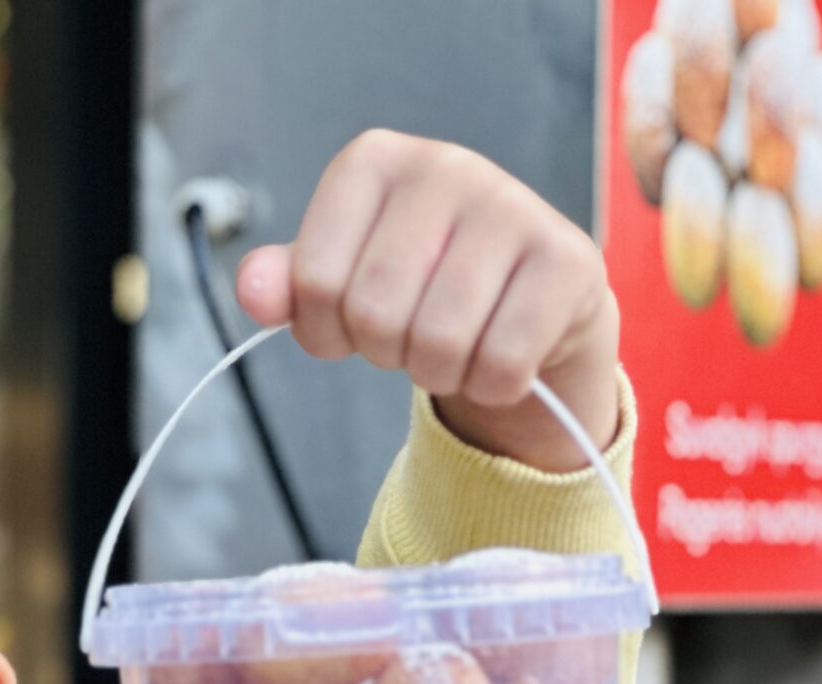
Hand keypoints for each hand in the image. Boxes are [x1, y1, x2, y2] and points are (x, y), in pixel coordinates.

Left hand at [236, 131, 620, 472]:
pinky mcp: (568, 259)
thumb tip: (253, 289)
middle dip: (385, 352)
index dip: (322, 330)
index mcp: (374, 161)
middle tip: (410, 336)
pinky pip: (502, 363)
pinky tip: (502, 357)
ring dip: (438, 372)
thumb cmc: (420, 287)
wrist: (529, 305)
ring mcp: (513, 206)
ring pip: (439, 341)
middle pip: (374, 313)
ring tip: (455, 344)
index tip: (348, 324)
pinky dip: (492, 385)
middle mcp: (445, 166)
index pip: (312, 280)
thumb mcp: (342, 280)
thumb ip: (288, 285)